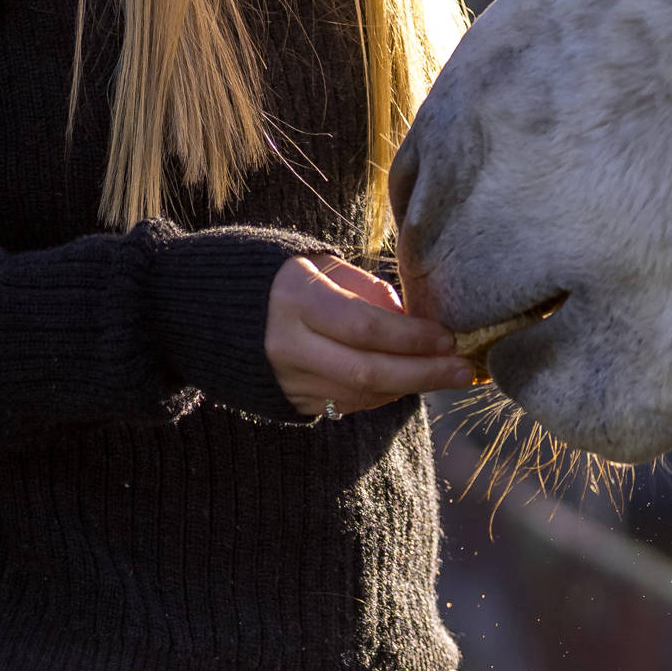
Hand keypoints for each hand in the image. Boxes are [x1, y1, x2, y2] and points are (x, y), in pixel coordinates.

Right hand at [265, 254, 469, 421]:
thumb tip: (413, 318)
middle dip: (425, 373)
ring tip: (448, 375)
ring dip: (410, 386)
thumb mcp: (317, 266)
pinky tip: (409, 382)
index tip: (450, 338)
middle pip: (369, 371)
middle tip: (465, 371)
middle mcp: (289, 346)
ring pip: (362, 394)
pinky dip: (383, 394)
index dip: (412, 337)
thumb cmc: (275, 279)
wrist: (206, 314)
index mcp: (297, 301)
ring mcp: (288, 380)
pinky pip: (347, 404)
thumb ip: (365, 290)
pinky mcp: (289, 401)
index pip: (365, 327)